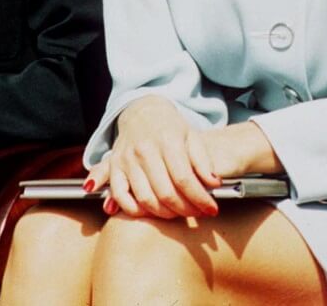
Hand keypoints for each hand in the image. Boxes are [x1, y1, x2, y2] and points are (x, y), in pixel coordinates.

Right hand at [84, 96, 281, 219]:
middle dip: (185, 209)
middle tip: (199, 217)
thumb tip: (213, 181)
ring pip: (143, 196)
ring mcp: (127, 158)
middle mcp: (145, 150)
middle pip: (166, 191)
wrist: (142, 109)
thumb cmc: (172, 126)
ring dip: (162, 212)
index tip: (212, 208)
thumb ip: (202, 158)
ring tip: (179, 217)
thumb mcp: (192, 136)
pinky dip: (130, 207)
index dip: (200, 196)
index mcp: (168, 140)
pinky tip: (146, 213)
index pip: (186, 177)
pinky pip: (119, 194)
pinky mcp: (113, 166)